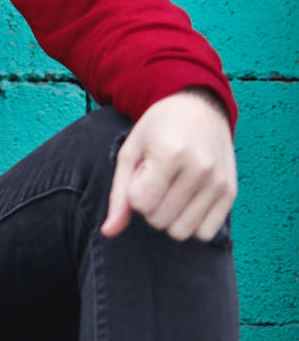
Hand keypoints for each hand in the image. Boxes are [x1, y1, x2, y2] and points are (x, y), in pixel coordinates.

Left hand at [102, 88, 236, 241]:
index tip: (141, 175)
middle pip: (159, 220)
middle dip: (150, 206)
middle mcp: (199, 169)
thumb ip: (118, 194)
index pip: (141, 204)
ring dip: (169, 217)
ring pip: (182, 232)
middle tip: (157, 180)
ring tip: (171, 189)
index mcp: (169, 154)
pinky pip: (205, 232)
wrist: (199, 108)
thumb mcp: (130, 151)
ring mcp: (218, 182)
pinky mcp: (231, 192)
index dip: (134, 194)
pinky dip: (191, 222)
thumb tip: (108, 232)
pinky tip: (187, 199)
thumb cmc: (158, 129)